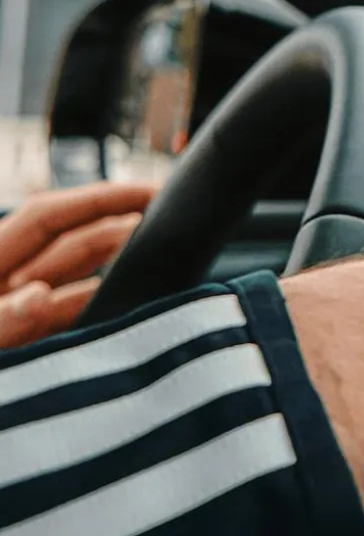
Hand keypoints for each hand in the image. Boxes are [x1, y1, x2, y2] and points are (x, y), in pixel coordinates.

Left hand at [0, 181, 156, 348]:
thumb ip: (3, 319)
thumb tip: (38, 296)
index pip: (47, 216)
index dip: (100, 199)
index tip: (152, 192)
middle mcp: (8, 282)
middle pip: (71, 244)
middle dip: (122, 230)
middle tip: (175, 225)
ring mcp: (22, 313)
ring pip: (79, 281)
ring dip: (118, 271)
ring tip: (164, 261)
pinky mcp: (33, 343)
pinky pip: (75, 318)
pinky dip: (104, 308)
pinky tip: (135, 303)